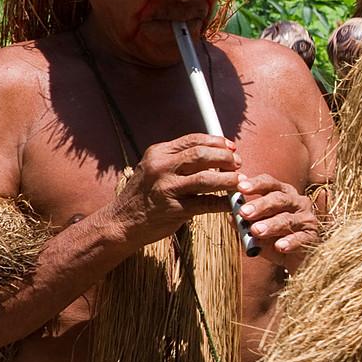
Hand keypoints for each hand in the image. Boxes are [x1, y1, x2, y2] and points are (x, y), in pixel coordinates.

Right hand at [105, 134, 240, 247]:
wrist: (122, 222)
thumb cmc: (144, 195)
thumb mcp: (154, 169)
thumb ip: (178, 159)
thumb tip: (214, 151)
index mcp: (158, 153)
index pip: (193, 140)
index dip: (217, 142)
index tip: (232, 147)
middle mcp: (161, 167)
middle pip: (202, 155)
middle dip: (226, 158)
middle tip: (238, 164)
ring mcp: (167, 188)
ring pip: (206, 178)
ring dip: (229, 179)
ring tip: (240, 182)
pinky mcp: (173, 209)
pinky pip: (206, 204)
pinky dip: (223, 202)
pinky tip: (231, 203)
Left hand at [237, 173, 321, 271]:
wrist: (298, 260)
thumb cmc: (275, 240)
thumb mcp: (256, 231)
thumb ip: (244, 224)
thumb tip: (230, 216)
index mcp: (283, 194)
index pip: (270, 184)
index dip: (256, 184)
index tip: (240, 188)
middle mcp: (297, 202)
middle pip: (279, 199)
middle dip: (260, 205)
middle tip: (244, 212)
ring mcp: (307, 219)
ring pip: (288, 219)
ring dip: (271, 224)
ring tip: (255, 231)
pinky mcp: (312, 236)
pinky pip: (300, 237)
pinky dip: (289, 242)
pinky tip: (279, 246)